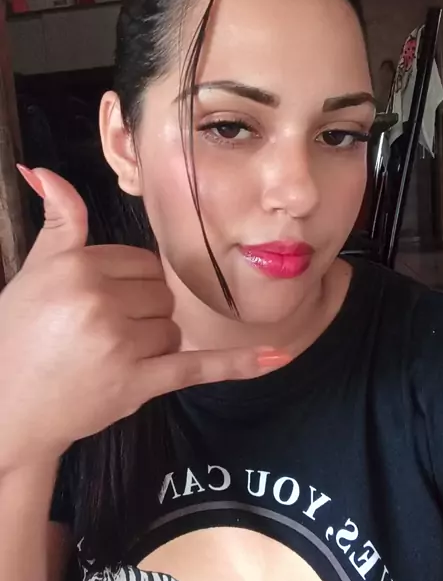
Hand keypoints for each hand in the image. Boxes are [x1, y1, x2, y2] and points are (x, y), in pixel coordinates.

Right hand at [0, 168, 289, 471]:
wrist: (6, 409)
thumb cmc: (18, 339)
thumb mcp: (33, 271)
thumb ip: (56, 220)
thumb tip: (44, 170)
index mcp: (76, 269)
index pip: (138, 261)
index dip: (124, 282)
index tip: (95, 303)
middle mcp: (100, 303)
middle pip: (160, 292)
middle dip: (141, 310)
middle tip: (98, 334)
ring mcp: (122, 345)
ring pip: (174, 326)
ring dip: (155, 341)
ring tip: (107, 356)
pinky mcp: (138, 384)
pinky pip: (197, 366)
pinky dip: (238, 363)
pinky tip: (277, 354)